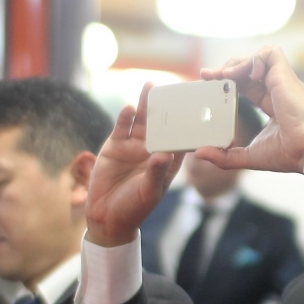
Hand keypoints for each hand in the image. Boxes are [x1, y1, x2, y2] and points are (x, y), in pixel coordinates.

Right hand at [84, 85, 184, 246]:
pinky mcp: (115, 146)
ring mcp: (133, 147)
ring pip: (141, 121)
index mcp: (167, 162)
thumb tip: (163, 154)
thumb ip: (155, 173)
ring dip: (145, 105)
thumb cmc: (134, 208)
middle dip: (167, 106)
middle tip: (173, 87)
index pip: (181, 139)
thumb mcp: (148, 193)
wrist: (106, 217)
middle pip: (161, 124)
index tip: (198, 108)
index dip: (189, 124)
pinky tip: (129, 107)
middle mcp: (151, 150)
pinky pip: (121, 128)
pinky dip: (124, 118)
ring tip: (150, 86)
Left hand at [192, 46, 303, 173]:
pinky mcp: (285, 76)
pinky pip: (271, 53)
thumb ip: (224, 156)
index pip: (247, 85)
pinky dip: (255, 59)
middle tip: (209, 76)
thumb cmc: (287, 154)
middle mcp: (278, 89)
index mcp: (273, 104)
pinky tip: (245, 76)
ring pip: (258, 57)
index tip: (209, 81)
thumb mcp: (248, 155)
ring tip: (224, 75)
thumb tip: (200, 153)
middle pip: (249, 68)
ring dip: (238, 62)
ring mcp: (283, 81)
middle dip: (227, 68)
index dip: (228, 81)